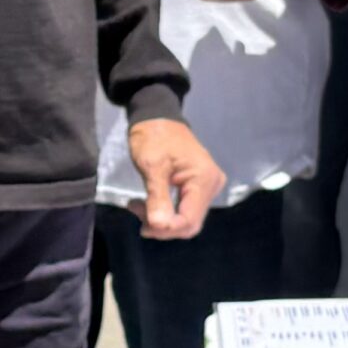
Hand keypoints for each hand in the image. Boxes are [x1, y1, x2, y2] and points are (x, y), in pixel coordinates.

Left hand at [129, 116, 224, 239]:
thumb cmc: (154, 138)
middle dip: (162, 225)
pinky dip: (166, 212)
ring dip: (161, 219)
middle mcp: (212, 185)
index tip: (142, 224)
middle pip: (190, 222)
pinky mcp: (200, 187)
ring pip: (186, 218)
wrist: (158, 118)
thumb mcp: (151, 166)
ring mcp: (208, 186)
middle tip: (136, 212)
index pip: (189, 219)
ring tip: (137, 206)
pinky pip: (185, 209)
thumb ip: (157, 197)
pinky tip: (148, 205)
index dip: (167, 228)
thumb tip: (159, 226)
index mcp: (204, 178)